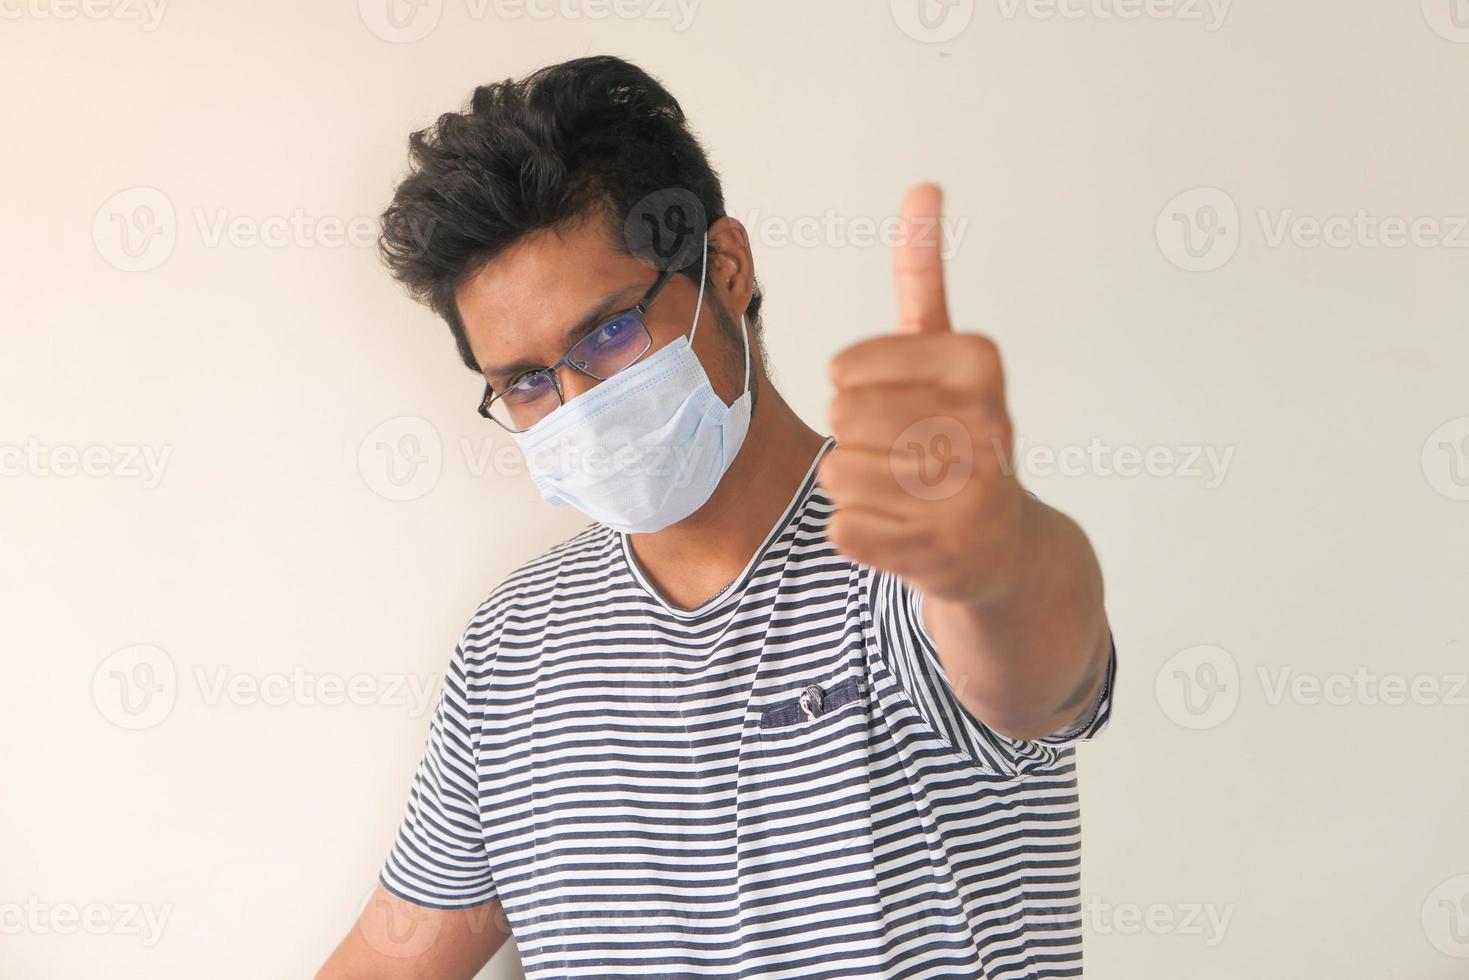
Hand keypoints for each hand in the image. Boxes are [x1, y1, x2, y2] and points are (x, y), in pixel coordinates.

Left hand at [818, 183, 1025, 605]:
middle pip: (840, 421)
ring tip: (902, 492)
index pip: (844, 371)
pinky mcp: (942, 555)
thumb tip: (924, 184)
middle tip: (896, 451)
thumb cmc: (961, 438)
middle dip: (852, 437)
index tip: (886, 399)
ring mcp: (967, 496)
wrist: (1005, 550)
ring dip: (853, 486)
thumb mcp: (950, 357)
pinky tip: (900, 531)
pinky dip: (857, 533)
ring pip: (837, 475)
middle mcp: (986, 426)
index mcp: (980, 364)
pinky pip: (844, 530)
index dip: (849, 388)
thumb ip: (926, 279)